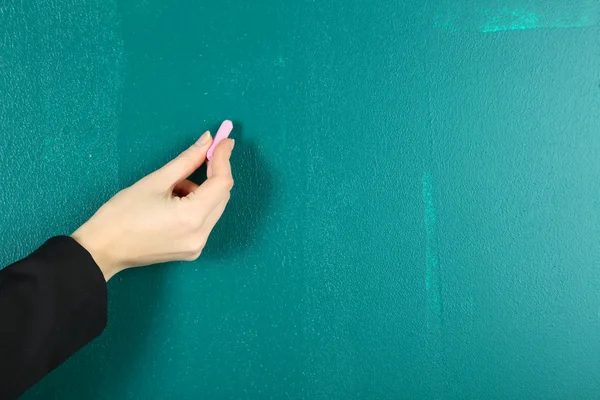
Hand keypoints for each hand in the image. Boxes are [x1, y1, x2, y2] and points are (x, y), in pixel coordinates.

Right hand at [72, 131, 234, 280]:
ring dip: (201, 191)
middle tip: (200, 156)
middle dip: (213, 174)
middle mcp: (201, 235)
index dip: (224, 159)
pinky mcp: (192, 250)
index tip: (223, 140)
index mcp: (192, 217)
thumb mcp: (156, 181)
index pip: (221, 183)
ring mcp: (198, 246)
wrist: (103, 249)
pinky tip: (172, 204)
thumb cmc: (122, 214)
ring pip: (214, 208)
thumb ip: (187, 160)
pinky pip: (204, 221)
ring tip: (171, 189)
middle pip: (221, 196)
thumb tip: (208, 141)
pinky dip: (196, 206)